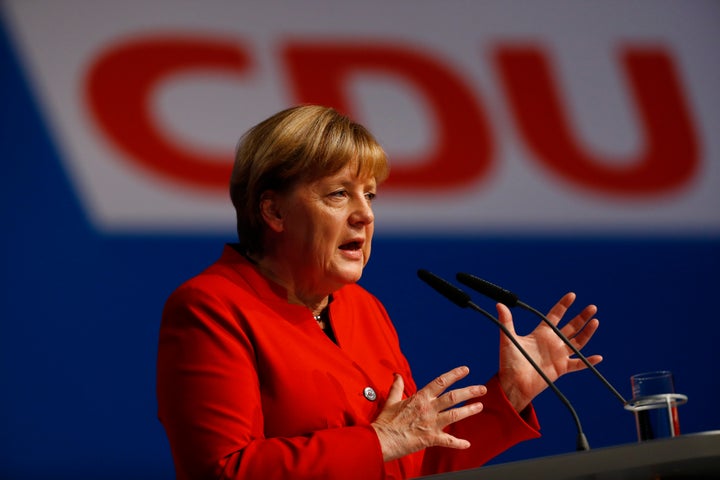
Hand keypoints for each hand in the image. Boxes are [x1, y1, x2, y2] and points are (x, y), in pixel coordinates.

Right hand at [371, 366, 486, 461]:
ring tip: (480, 406)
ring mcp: (430, 423)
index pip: (440, 382)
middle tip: (482, 388)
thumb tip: (396, 375)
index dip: (454, 375)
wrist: (381, 440)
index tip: (465, 370)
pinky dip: (458, 443)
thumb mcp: (391, 401)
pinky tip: (467, 444)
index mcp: (420, 398)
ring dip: (469, 410)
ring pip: (454, 414)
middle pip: (453, 397)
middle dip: (469, 391)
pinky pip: (448, 441)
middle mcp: (428, 408)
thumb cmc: (386, 422)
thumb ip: (397, 387)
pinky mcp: (430, 438)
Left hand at [497, 292, 601, 411]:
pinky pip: (578, 364)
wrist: (513, 383)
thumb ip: (506, 321)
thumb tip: (499, 304)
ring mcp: (558, 355)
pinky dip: (588, 362)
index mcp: (541, 333)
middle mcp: (552, 342)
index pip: (555, 315)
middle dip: (582, 317)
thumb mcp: (508, 339)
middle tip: (592, 307)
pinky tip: (598, 357)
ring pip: (577, 342)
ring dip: (587, 333)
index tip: (572, 295)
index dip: (563, 305)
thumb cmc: (509, 362)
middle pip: (571, 326)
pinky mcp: (561, 368)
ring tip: (595, 321)